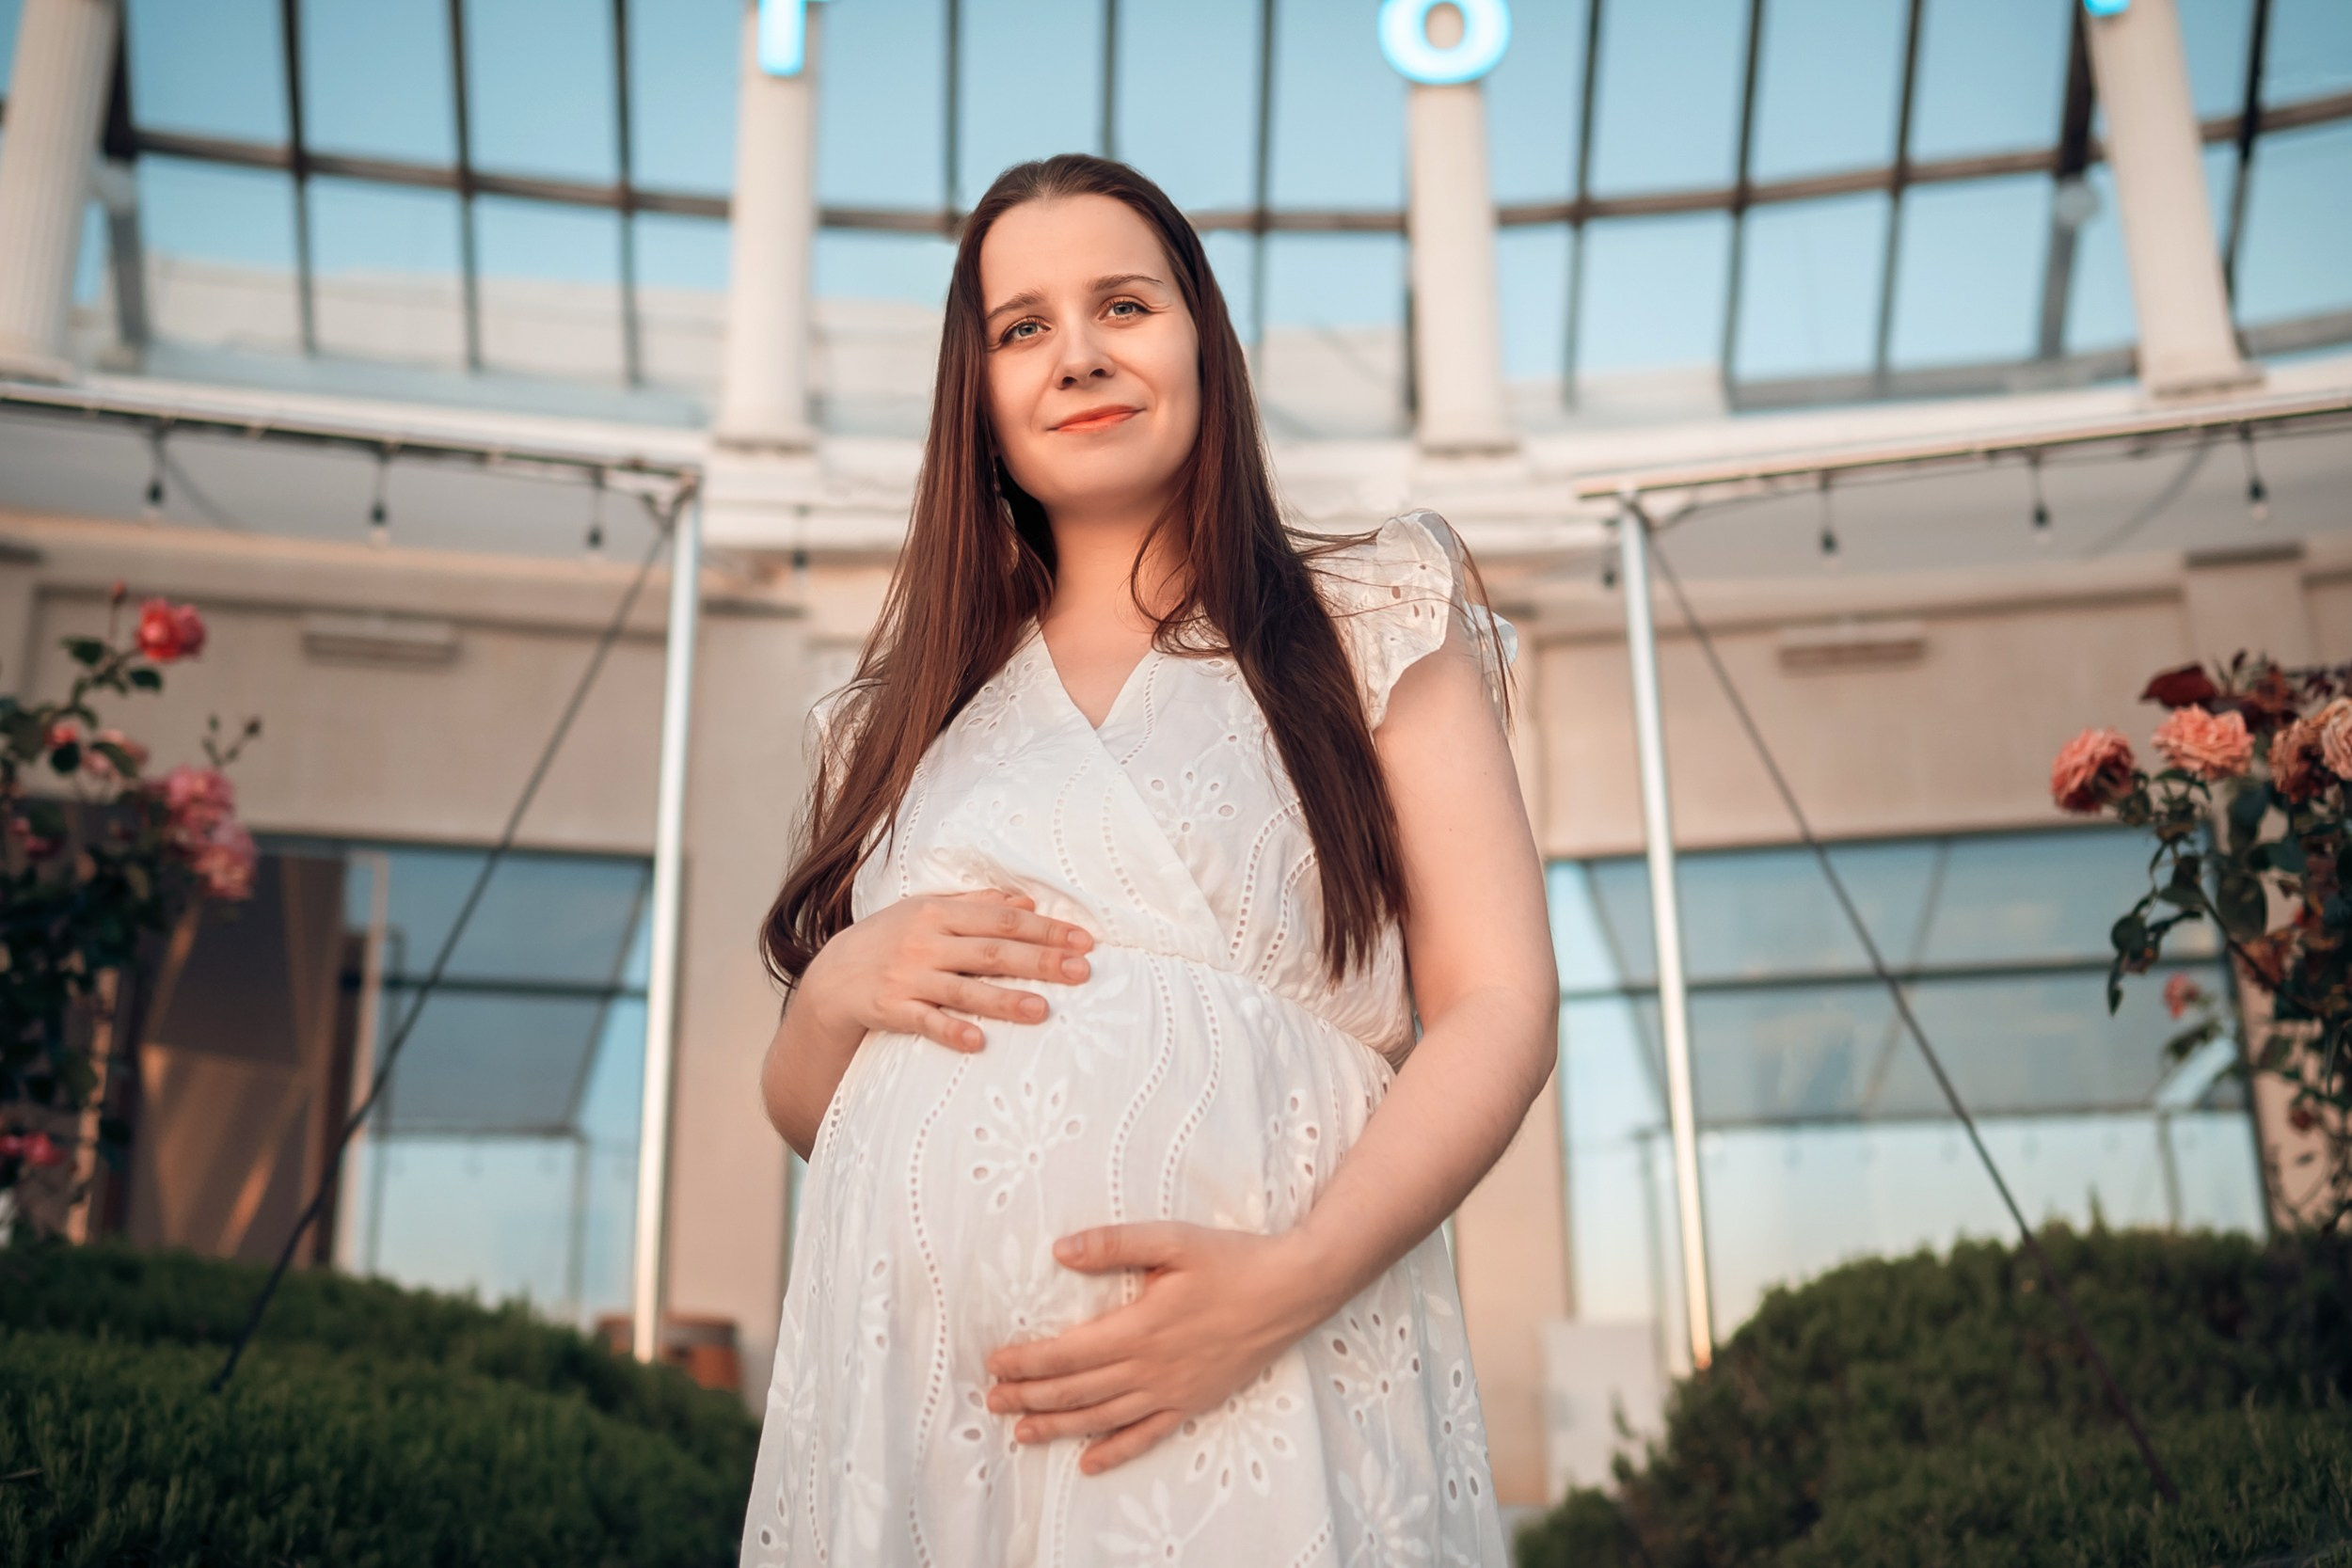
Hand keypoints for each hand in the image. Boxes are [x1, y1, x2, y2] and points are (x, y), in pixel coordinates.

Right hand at [803, 888, 1094, 1053]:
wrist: (830, 977)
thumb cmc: (889, 940)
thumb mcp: (926, 911)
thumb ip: (975, 905)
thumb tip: (1025, 902)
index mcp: (938, 913)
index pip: (1001, 920)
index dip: (1044, 930)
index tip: (1084, 940)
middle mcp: (924, 942)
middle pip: (991, 952)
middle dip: (1039, 961)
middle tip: (1081, 972)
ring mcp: (907, 977)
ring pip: (963, 989)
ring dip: (1004, 1000)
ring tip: (1043, 1010)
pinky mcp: (890, 1010)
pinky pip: (925, 1022)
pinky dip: (951, 1031)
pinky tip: (978, 1043)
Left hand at [982, 1222, 1332, 1474]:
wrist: (1293, 1290)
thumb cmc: (1233, 1260)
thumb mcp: (1172, 1240)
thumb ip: (1114, 1245)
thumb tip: (1061, 1250)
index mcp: (1139, 1328)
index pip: (1067, 1354)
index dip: (1027, 1362)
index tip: (995, 1363)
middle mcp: (1151, 1368)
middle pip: (1077, 1391)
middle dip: (1030, 1397)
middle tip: (992, 1400)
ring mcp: (1173, 1391)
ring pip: (1103, 1418)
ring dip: (1059, 1427)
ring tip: (1022, 1433)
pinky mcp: (1194, 1402)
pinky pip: (1147, 1435)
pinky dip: (1116, 1451)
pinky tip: (1090, 1463)